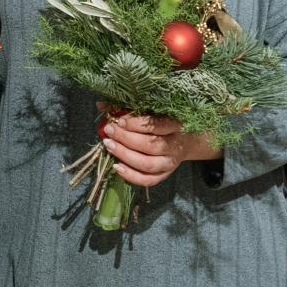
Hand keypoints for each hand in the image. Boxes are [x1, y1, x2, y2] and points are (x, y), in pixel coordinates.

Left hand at [99, 113, 221, 188]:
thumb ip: (129, 109)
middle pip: (150, 145)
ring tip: (109, 145)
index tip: (120, 120)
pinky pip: (147, 180)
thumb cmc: (163, 123)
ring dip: (125, 155)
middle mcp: (175, 146)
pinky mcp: (164, 175)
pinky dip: (131, 176)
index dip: (136, 123)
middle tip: (109, 131)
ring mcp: (170, 163)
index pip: (157, 125)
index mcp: (175, 126)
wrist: (184, 141)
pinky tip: (116, 167)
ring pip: (147, 164)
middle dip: (126, 138)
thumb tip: (101, 105)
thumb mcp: (151, 112)